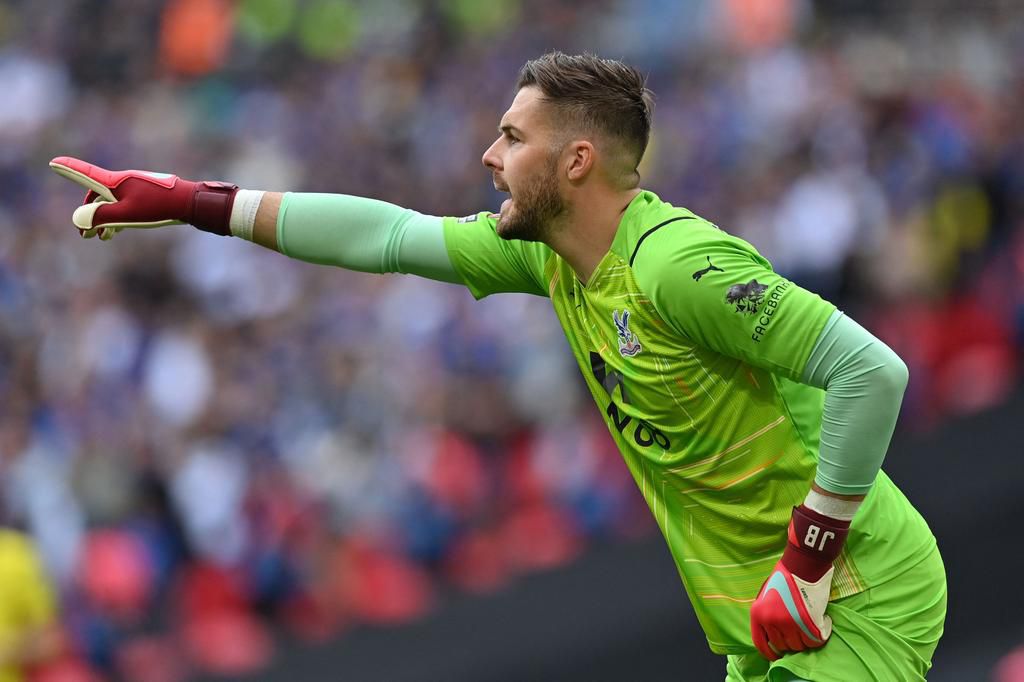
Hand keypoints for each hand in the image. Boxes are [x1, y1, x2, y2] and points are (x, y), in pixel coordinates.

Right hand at [49, 156, 237, 239]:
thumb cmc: (159, 207)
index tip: (53, 162)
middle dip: (87, 213)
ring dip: (102, 219)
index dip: (68, 169)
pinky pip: (124, 205)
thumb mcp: (127, 215)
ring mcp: (136, 188)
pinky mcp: (147, 196)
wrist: (191, 203)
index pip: (85, 174)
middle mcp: (123, 181)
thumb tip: (78, 219)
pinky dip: (116, 218)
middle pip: (97, 194)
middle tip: (82, 235)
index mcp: (115, 182)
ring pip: (111, 202)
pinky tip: (115, 232)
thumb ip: (101, 216)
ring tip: (100, 238)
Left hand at [750, 505, 849, 659]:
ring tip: (811, 625)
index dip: (769, 653)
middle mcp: (771, 621)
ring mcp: (789, 623)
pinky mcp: (808, 623)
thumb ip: (767, 614)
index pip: (760, 643)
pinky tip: (823, 623)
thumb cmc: (784, 576)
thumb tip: (772, 636)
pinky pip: (815, 641)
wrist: (802, 564)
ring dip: (806, 639)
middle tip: (800, 631)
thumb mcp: (766, 595)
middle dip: (792, 642)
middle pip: (783, 646)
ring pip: (799, 645)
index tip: (777, 655)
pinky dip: (820, 636)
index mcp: (757, 614)